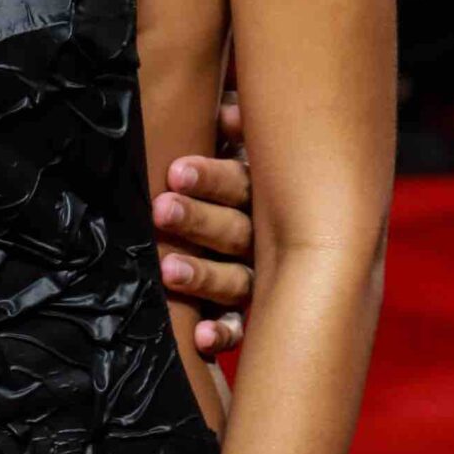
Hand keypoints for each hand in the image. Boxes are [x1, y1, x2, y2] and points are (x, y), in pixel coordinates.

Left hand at [155, 94, 251, 356]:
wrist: (290, 207)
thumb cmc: (240, 162)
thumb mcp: (239, 140)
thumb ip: (235, 125)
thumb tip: (227, 113)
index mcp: (262, 190)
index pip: (238, 182)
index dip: (209, 177)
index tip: (175, 170)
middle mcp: (266, 234)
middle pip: (235, 228)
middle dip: (197, 219)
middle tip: (162, 208)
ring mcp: (260, 274)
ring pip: (235, 279)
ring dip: (203, 275)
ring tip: (169, 271)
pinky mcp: (248, 309)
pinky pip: (237, 324)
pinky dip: (222, 332)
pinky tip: (201, 340)